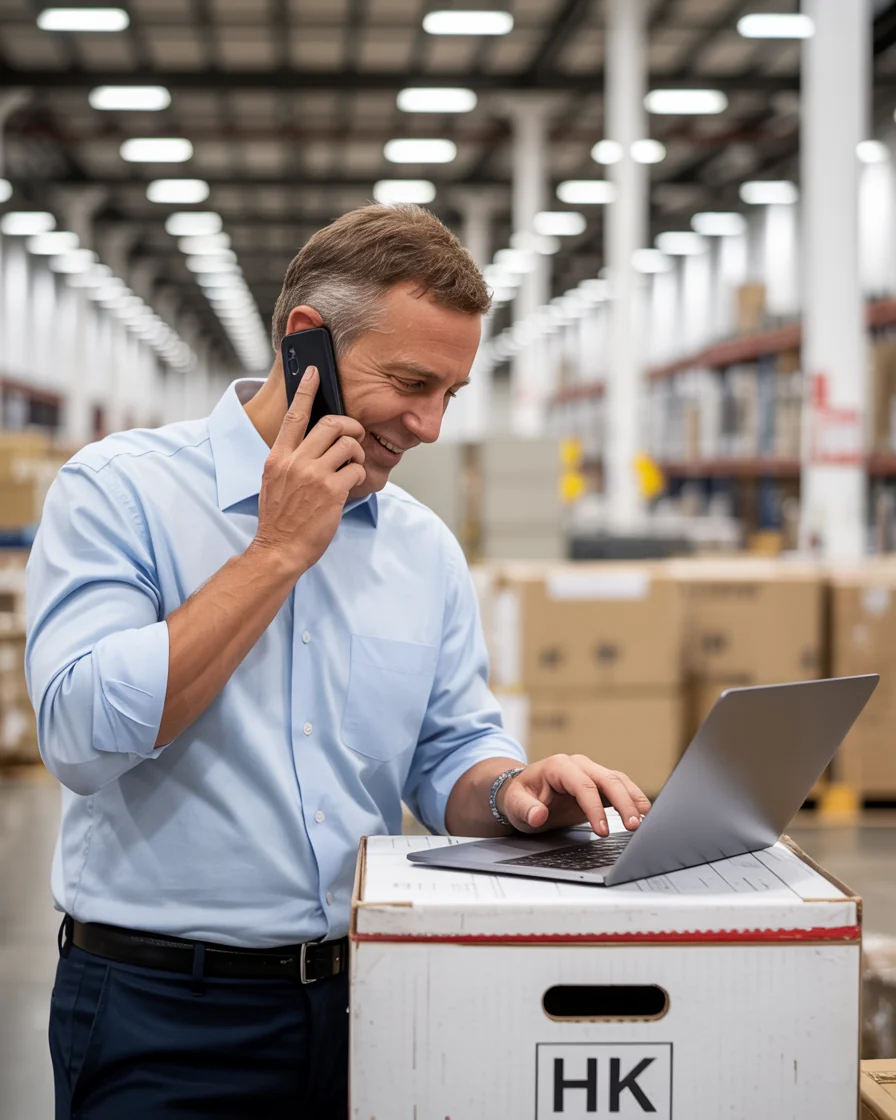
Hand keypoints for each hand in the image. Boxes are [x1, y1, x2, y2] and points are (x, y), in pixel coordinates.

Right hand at [252, 366, 365, 574]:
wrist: (279, 549)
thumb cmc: (279, 519)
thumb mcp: (273, 482)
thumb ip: (289, 460)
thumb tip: (310, 443)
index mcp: (278, 457)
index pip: (294, 415)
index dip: (307, 391)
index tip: (315, 372)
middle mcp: (295, 462)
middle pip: (331, 424)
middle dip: (350, 425)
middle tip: (355, 435)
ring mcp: (314, 475)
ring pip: (348, 444)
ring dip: (357, 452)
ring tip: (353, 465)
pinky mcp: (332, 491)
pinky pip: (356, 469)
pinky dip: (358, 474)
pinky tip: (350, 486)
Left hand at [496, 754, 650, 836]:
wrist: (524, 792)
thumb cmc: (520, 797)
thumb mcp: (515, 804)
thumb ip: (525, 809)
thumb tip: (538, 815)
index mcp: (558, 766)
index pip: (583, 785)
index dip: (595, 808)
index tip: (603, 830)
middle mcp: (578, 765)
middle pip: (607, 780)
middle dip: (623, 802)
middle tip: (634, 826)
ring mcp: (591, 772)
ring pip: (618, 781)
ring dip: (633, 799)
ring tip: (645, 820)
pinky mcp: (599, 783)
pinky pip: (621, 787)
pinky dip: (633, 799)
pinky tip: (644, 813)